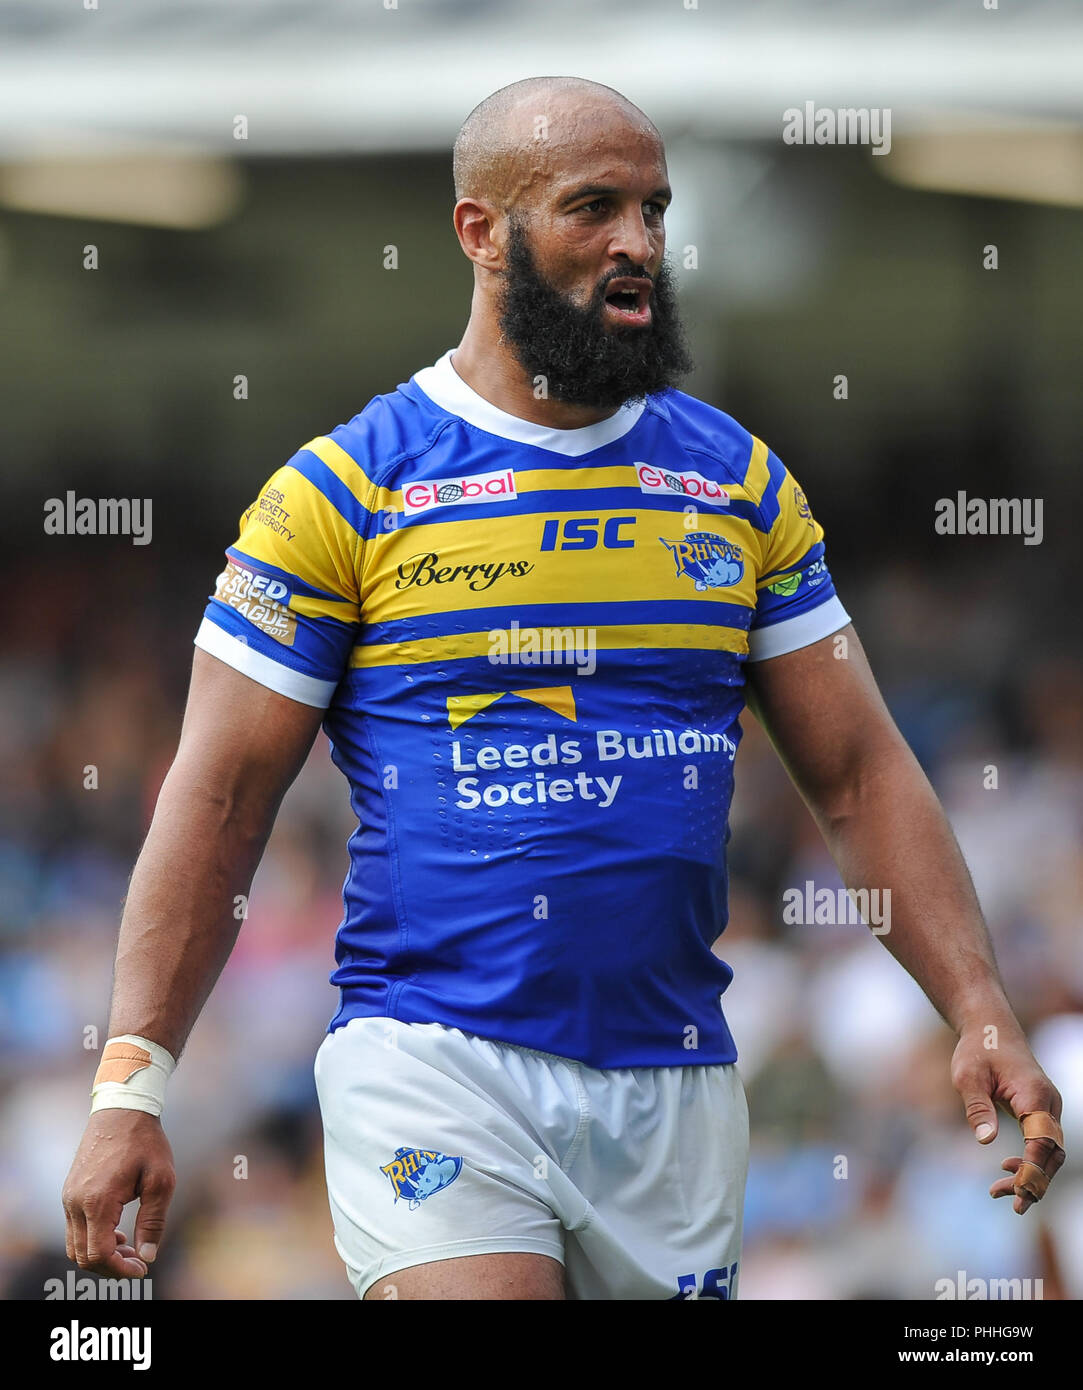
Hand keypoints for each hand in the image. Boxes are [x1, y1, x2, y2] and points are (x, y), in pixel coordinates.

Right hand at [62, 1109, 175, 1275]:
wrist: (121, 1109)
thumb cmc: (145, 1142)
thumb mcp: (161, 1180)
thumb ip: (153, 1221)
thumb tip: (147, 1256)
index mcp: (97, 1202)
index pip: (99, 1255)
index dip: (120, 1269)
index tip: (142, 1268)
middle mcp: (75, 1203)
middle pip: (83, 1256)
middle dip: (110, 1266)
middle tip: (138, 1261)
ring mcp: (68, 1197)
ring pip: (74, 1246)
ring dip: (99, 1254)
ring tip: (129, 1245)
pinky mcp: (69, 1192)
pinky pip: (74, 1229)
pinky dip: (92, 1239)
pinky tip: (118, 1230)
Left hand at [951, 1024, 1064, 1213]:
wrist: (989, 1027)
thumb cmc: (977, 1049)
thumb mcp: (967, 1075)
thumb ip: (977, 1107)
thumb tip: (986, 1140)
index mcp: (1034, 1094)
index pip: (1042, 1143)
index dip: (1032, 1171)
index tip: (1019, 1194)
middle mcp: (1048, 1103)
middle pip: (1052, 1154)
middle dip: (1033, 1181)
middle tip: (1009, 1203)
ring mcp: (1047, 1108)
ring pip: (1049, 1152)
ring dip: (1030, 1174)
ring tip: (997, 1192)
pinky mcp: (1039, 1111)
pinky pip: (1042, 1143)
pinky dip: (1029, 1161)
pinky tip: (1006, 1168)